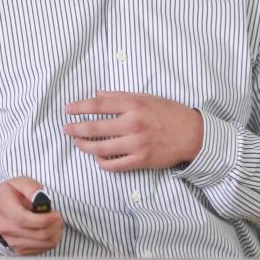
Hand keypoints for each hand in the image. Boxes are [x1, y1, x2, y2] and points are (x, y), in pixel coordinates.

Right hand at [0, 176, 63, 255]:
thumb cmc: (11, 195)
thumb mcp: (20, 183)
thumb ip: (31, 188)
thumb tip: (40, 197)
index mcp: (5, 208)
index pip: (25, 220)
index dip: (44, 219)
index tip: (55, 214)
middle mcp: (7, 228)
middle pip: (38, 234)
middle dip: (55, 225)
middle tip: (57, 215)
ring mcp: (12, 241)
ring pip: (43, 244)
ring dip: (55, 233)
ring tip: (55, 222)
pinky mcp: (20, 250)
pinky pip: (42, 250)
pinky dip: (50, 240)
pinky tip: (49, 230)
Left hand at [63, 91, 203, 171]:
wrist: (192, 134)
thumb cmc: (169, 113)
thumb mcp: (146, 97)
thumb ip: (121, 96)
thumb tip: (98, 94)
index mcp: (134, 104)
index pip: (98, 104)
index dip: (79, 107)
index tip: (68, 109)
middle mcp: (133, 123)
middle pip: (94, 127)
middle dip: (75, 128)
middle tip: (66, 129)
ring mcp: (136, 144)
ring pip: (100, 148)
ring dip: (84, 146)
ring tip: (77, 143)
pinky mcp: (141, 160)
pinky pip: (114, 165)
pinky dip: (102, 162)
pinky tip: (97, 158)